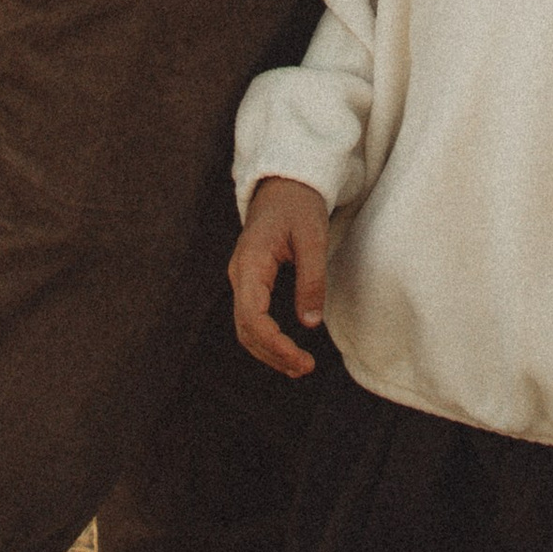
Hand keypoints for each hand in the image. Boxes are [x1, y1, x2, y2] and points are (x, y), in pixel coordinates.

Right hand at [227, 176, 330, 376]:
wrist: (284, 183)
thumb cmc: (299, 205)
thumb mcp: (313, 237)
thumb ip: (312, 278)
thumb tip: (311, 324)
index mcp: (251, 262)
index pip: (253, 317)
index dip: (275, 344)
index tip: (302, 360)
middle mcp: (239, 274)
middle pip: (245, 329)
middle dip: (273, 353)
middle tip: (305, 368)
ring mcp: (241, 278)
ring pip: (245, 327)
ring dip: (268, 351)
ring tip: (299, 367)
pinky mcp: (249, 281)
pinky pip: (251, 317)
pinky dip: (266, 339)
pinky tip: (287, 350)